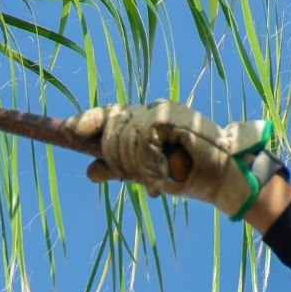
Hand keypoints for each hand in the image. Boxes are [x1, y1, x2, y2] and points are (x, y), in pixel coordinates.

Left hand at [68, 100, 280, 219]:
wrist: (223, 179)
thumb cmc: (188, 176)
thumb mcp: (147, 174)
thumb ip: (120, 169)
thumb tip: (90, 170)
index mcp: (143, 122)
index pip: (108, 116)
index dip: (87, 120)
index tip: (68, 130)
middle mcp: (149, 112)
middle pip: (110, 131)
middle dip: (119, 160)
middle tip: (147, 176)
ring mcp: (159, 112)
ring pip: (124, 139)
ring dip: (140, 166)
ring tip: (162, 175)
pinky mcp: (168, 119)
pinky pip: (142, 140)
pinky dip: (151, 161)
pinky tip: (165, 169)